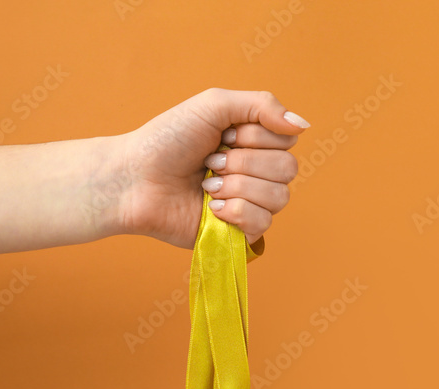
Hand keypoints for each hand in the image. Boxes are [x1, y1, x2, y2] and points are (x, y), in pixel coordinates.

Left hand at [117, 88, 308, 248]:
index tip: (222, 136)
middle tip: (210, 161)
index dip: (256, 138)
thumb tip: (304, 124)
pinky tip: (212, 209)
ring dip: (237, 187)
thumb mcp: (214, 105)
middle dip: (244, 162)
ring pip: (279, 197)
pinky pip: (263, 224)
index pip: (288, 141)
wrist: (134, 179)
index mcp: (255, 144)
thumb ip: (262, 105)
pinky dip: (236, 212)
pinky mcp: (240, 234)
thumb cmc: (167, 140)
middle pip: (288, 169)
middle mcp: (258, 174)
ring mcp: (251, 205)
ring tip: (206, 186)